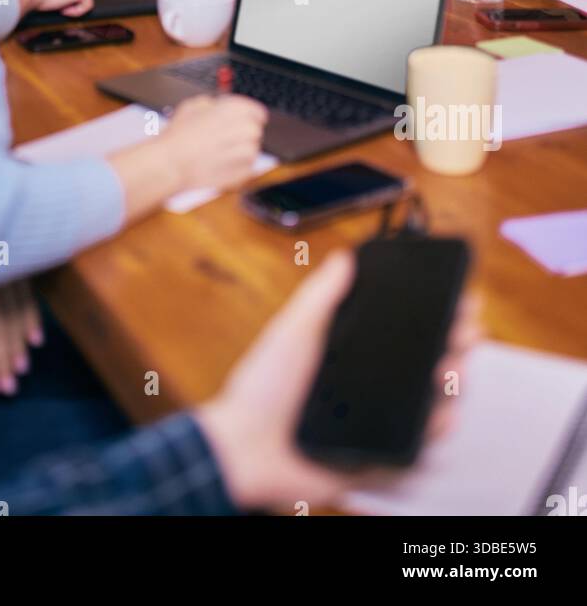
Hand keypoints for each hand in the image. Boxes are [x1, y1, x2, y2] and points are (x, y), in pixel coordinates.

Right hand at [160, 94, 266, 192]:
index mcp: (234, 110)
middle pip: (256, 130)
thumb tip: (215, 107)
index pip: (257, 111)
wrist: (171, 163)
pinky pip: (247, 169)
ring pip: (253, 150)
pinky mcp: (241, 173)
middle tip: (229, 138)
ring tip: (221, 153)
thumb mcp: (191, 106)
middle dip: (244, 134)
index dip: (251, 116)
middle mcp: (243, 129)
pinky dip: (238, 168)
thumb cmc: (178, 136)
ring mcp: (244, 153)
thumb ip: (210, 104)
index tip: (246, 120)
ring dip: (241, 151)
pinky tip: (221, 165)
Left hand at [196, 251, 478, 513]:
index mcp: (357, 350)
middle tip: (465, 333)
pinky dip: (435, 432)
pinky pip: (419, 447)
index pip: (408, 328)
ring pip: (434, 403)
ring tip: (450, 371)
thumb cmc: (263, 386)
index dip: (439, 313)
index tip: (461, 296)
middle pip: (431, 361)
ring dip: (453, 386)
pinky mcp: (381, 456)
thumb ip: (321, 295)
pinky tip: (440, 415)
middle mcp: (375, 383)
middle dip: (457, 344)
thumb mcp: (293, 331)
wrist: (245, 447)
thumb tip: (346, 256)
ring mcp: (381, 419)